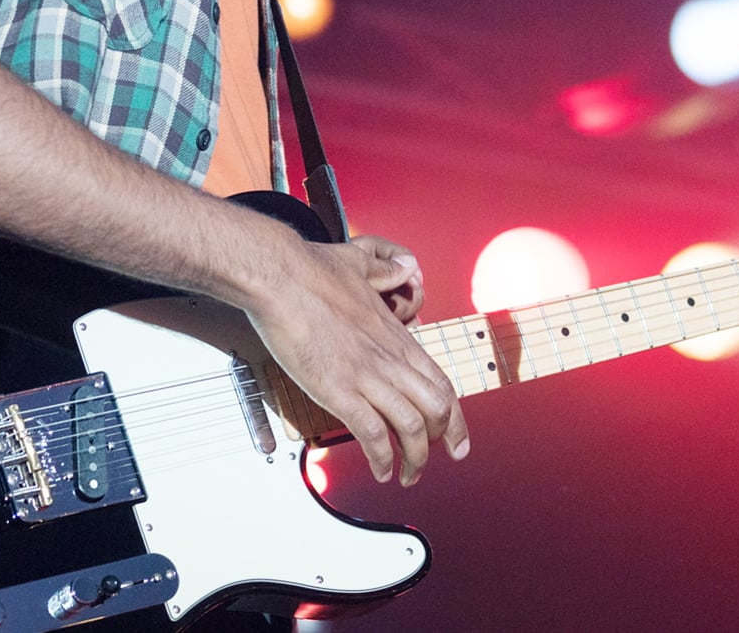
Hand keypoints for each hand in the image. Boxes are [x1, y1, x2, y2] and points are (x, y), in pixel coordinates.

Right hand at [244, 232, 469, 485]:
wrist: (280, 275)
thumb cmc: (312, 269)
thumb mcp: (361, 262)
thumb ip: (386, 268)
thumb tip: (403, 265)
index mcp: (397, 336)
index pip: (441, 383)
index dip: (455, 416)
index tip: (458, 438)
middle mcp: (389, 359)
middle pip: (436, 409)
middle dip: (442, 441)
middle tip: (438, 460)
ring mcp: (366, 376)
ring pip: (411, 427)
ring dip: (415, 459)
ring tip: (408, 475)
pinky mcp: (338, 389)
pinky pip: (372, 433)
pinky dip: (382, 457)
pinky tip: (380, 469)